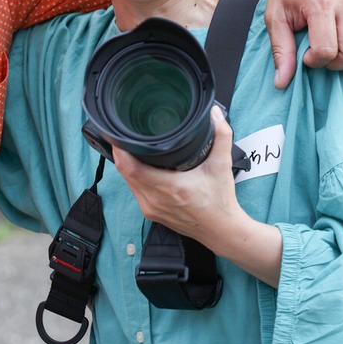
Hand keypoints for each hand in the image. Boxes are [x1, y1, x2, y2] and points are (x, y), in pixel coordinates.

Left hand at [113, 107, 281, 285]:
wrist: (222, 231)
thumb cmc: (221, 200)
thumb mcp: (222, 165)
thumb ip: (221, 136)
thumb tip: (214, 113)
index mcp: (169, 187)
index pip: (131, 167)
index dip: (121, 150)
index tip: (120, 135)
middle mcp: (155, 200)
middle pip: (125, 173)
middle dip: (122, 153)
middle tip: (125, 136)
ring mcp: (151, 209)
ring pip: (128, 182)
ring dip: (127, 166)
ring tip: (132, 149)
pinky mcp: (151, 214)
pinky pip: (135, 192)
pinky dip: (135, 178)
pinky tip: (142, 168)